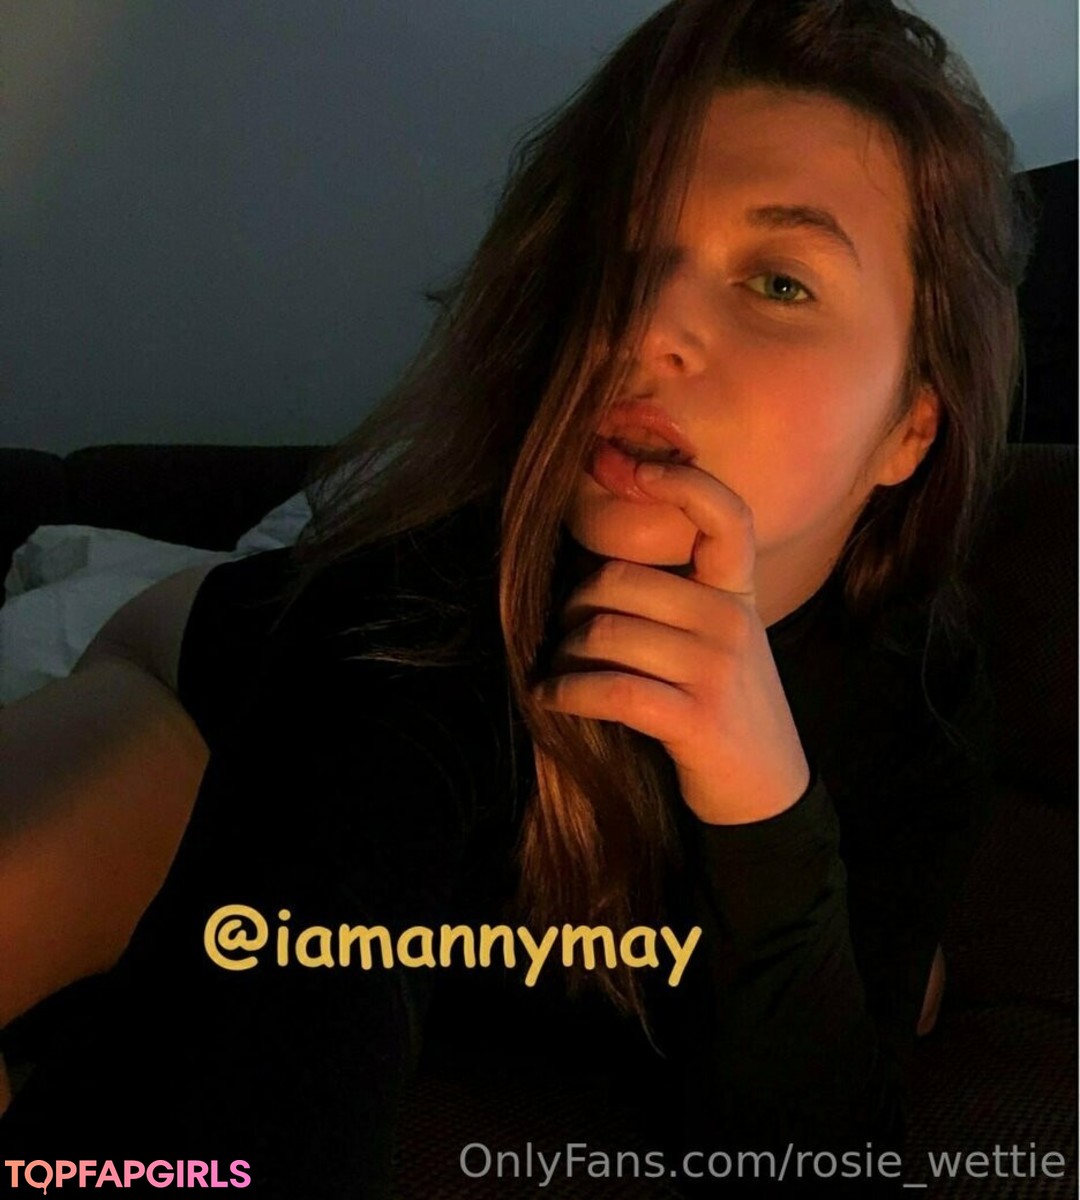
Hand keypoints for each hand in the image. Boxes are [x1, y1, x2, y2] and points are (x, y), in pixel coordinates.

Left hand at [534, 459, 809, 823]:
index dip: (684, 484)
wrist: (767, 792)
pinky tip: (551, 698)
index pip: (728, 519)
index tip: (636, 470)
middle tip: (564, 634)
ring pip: (606, 634)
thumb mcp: (723, 642)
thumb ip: (682, 601)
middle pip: (620, 582)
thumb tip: (598, 575)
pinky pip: (610, 688)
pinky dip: (567, 692)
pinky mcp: (696, 718)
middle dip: (575, 607)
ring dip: (565, 655)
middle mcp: (731, 622)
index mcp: (738, 595)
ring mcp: (717, 670)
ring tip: (558, 671)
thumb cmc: (727, 708)